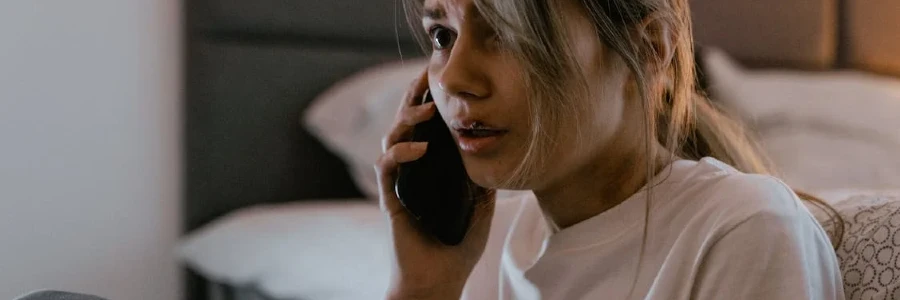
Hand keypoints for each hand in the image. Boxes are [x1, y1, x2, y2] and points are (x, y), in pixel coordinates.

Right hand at [375, 70, 495, 298]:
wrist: (438, 280)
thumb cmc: (457, 246)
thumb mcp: (480, 204)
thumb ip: (481, 177)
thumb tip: (495, 149)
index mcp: (429, 168)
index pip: (426, 125)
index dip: (429, 99)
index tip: (440, 76)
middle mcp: (410, 170)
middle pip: (405, 122)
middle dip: (414, 95)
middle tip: (426, 74)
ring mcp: (399, 182)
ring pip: (392, 137)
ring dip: (408, 118)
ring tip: (428, 107)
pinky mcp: (390, 197)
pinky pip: (387, 166)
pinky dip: (401, 151)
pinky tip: (420, 146)